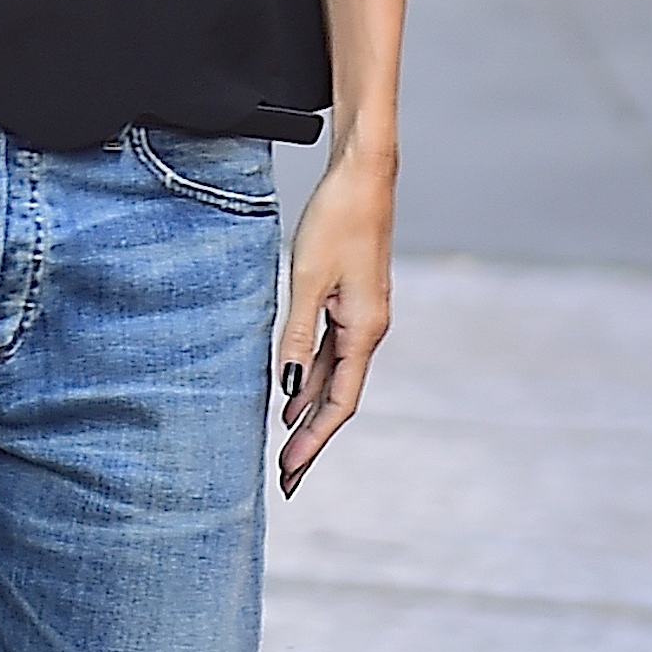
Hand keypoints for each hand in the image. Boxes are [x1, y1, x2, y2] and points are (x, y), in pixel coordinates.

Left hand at [274, 147, 394, 496]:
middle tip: (284, 478)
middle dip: (310, 438)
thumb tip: (286, 388)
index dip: (313, 440)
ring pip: (332, 377)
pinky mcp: (351, 300)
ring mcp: (362, 316)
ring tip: (283, 445)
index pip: (339, 402)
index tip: (289, 472)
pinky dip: (310, 376)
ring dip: (308, 410)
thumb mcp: (307, 280)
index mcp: (364, 330)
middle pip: (337, 398)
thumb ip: (297, 336)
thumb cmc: (336, 220)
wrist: (364, 174)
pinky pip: (330, 351)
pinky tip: (290, 392)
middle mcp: (369, 329)